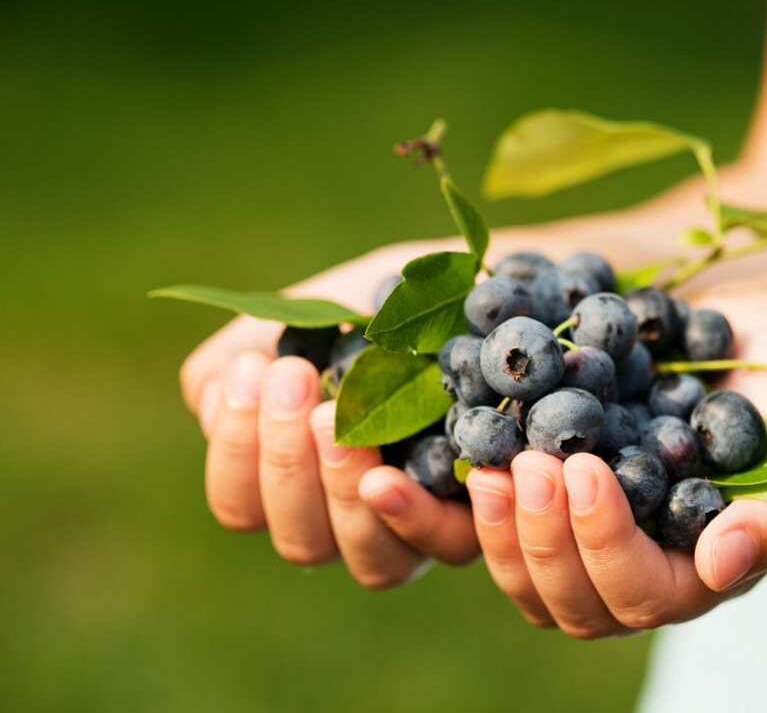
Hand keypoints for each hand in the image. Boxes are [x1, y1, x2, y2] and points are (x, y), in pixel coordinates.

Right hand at [180, 239, 479, 585]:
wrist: (477, 283)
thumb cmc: (382, 303)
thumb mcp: (304, 317)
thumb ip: (244, 356)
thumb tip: (208, 400)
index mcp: (299, 481)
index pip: (243, 503)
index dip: (234, 450)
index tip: (251, 371)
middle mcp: (355, 518)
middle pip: (302, 541)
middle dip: (286, 462)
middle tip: (292, 378)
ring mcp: (420, 527)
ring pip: (368, 558)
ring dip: (340, 487)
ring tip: (335, 414)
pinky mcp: (483, 517)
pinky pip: (444, 544)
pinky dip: (412, 516)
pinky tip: (387, 476)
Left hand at [464, 293, 766, 636]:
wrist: (757, 339)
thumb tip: (722, 564)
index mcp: (695, 570)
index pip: (641, 591)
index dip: (605, 543)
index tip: (584, 468)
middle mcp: (634, 567)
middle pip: (568, 600)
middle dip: (539, 538)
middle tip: (525, 464)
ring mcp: (585, 538)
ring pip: (523, 576)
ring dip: (495, 527)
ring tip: (482, 464)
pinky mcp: (548, 497)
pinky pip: (498, 521)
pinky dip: (456, 503)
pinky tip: (433, 460)